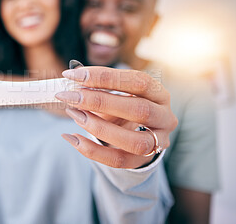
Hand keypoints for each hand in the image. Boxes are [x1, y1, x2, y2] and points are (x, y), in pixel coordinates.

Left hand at [55, 66, 177, 168]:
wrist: (137, 133)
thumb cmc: (123, 106)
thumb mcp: (116, 92)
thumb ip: (98, 85)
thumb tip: (72, 79)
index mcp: (159, 93)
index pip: (137, 81)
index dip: (105, 77)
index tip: (73, 75)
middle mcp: (164, 117)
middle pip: (138, 110)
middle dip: (100, 102)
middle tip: (71, 96)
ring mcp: (158, 142)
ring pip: (134, 141)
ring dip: (98, 128)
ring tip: (74, 115)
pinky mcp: (142, 161)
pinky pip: (118, 160)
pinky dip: (91, 150)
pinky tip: (72, 138)